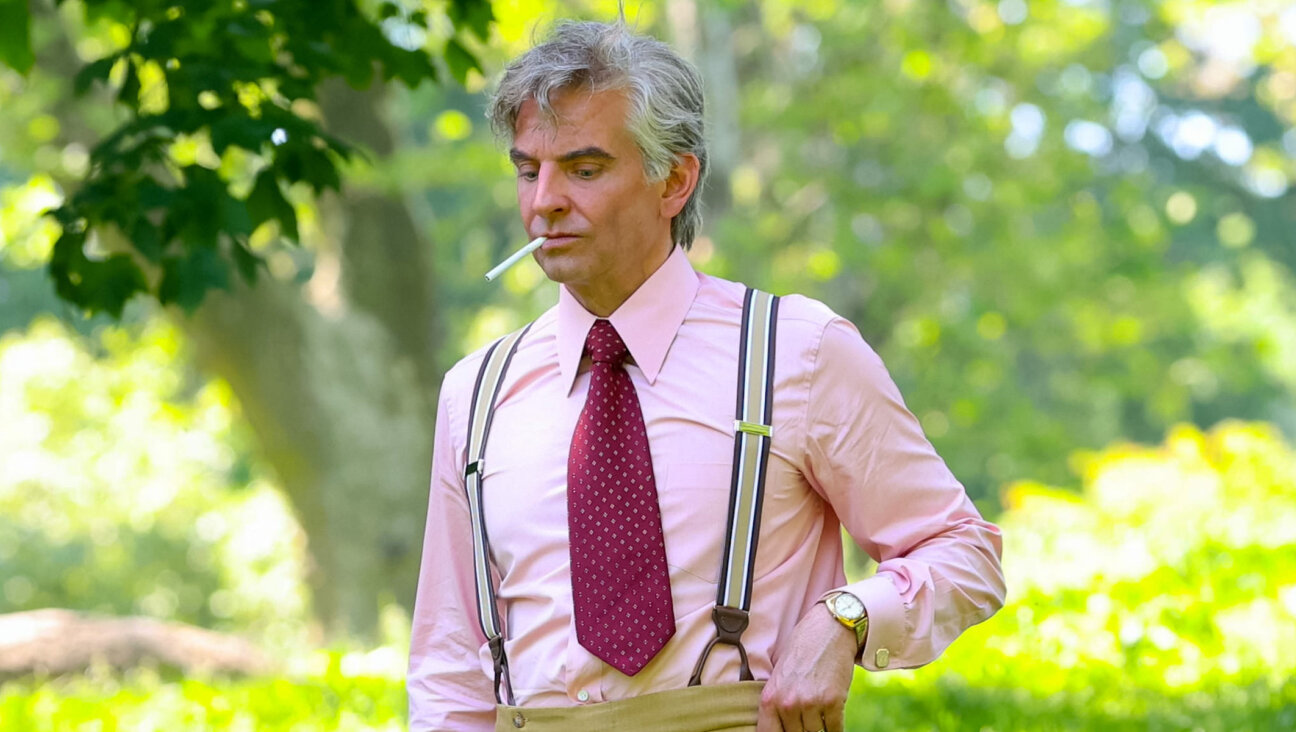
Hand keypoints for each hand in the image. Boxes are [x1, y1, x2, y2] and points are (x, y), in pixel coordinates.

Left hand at [755, 604, 856, 731]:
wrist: (828, 631)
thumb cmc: (802, 653)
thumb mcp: (779, 678)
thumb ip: (777, 705)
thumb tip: (781, 729)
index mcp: (769, 698)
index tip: (790, 730)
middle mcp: (787, 703)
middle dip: (803, 730)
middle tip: (809, 719)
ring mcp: (810, 703)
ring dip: (821, 728)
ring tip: (821, 714)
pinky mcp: (833, 701)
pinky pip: (835, 730)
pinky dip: (836, 728)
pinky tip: (833, 717)